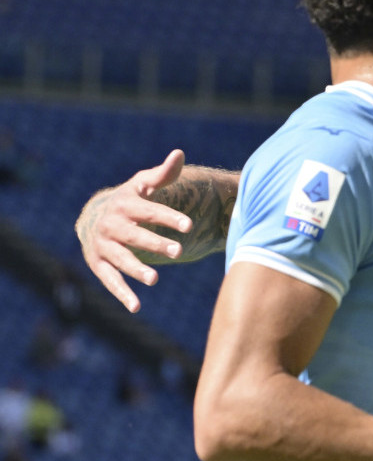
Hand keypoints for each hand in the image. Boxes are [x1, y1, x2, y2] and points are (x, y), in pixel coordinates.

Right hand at [74, 149, 191, 312]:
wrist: (93, 216)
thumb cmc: (129, 200)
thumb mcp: (143, 185)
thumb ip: (163, 175)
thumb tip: (179, 153)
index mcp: (125, 204)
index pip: (150, 211)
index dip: (169, 218)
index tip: (189, 225)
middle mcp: (111, 225)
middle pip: (135, 235)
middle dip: (155, 243)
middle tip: (178, 251)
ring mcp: (103, 246)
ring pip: (120, 259)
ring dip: (136, 269)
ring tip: (155, 279)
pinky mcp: (98, 265)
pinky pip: (110, 281)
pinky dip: (122, 294)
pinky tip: (137, 307)